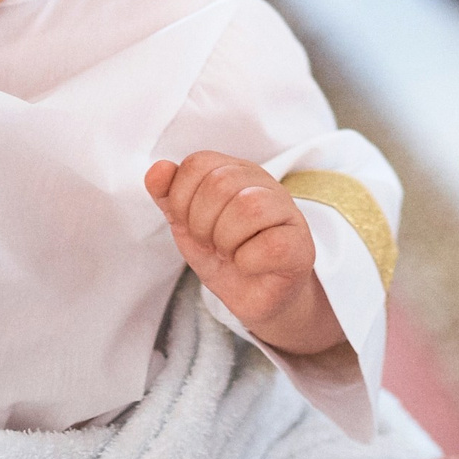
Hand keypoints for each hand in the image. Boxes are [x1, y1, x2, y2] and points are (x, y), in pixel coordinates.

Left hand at [146, 154, 338, 354]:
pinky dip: (247, 261)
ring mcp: (287, 212)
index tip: (190, 224)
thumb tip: (157, 169)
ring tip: (230, 253)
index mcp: (235, 171)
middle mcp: (263, 183)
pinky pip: (270, 245)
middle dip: (202, 224)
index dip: (181, 199)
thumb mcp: (187, 225)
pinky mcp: (301, 246)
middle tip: (211, 244)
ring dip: (226, 241)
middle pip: (220, 183)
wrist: (255, 295)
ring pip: (249, 207)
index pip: (198, 163)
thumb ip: (169, 196)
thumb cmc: (225, 255)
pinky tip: (248, 265)